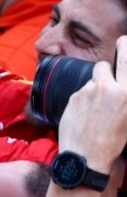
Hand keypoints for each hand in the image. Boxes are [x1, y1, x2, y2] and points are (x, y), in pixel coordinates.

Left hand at [58, 36, 126, 172]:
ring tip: (95, 106)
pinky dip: (83, 99)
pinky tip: (84, 115)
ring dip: (94, 86)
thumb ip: (124, 95)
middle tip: (107, 75)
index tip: (124, 40)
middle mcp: (109, 87)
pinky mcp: (73, 97)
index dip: (125, 45)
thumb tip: (121, 86)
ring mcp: (88, 91)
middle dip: (106, 68)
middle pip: (104, 65)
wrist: (86, 157)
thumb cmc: (113, 141)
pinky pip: (80, 92)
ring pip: (91, 80)